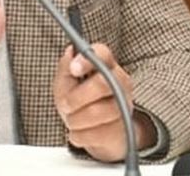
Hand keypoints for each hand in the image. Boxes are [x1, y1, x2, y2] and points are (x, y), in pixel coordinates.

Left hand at [52, 43, 155, 161]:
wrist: (93, 129)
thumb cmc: (78, 100)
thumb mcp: (66, 82)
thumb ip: (66, 68)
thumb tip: (70, 54)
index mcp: (105, 64)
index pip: (102, 54)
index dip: (87, 60)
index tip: (73, 69)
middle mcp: (120, 81)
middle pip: (102, 84)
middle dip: (77, 97)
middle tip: (65, 104)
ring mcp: (125, 104)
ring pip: (100, 112)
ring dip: (76, 119)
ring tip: (71, 119)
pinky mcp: (124, 127)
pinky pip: (99, 133)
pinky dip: (81, 135)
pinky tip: (78, 131)